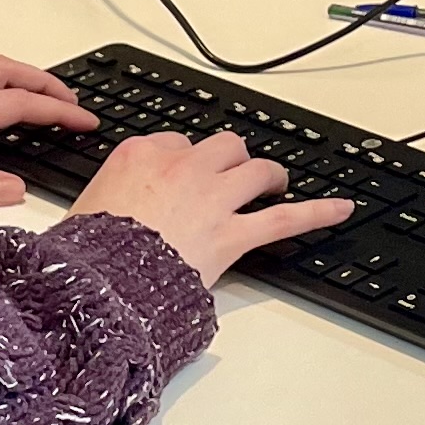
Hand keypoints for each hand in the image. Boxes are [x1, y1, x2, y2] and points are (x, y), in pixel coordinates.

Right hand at [71, 125, 356, 287]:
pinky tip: (341, 209)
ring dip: (269, 175)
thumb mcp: (83, 209)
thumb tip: (108, 205)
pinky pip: (285, 218)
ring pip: (256, 171)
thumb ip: (108, 196)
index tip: (184, 173)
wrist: (99, 282)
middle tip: (233, 173)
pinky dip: (317, 212)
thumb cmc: (86, 253)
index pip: (175, 142)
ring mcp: (212, 198)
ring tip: (276, 182)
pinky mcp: (233, 233)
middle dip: (231, 158)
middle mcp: (182, 168)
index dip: (184, 160)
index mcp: (140, 156)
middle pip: (222, 146)